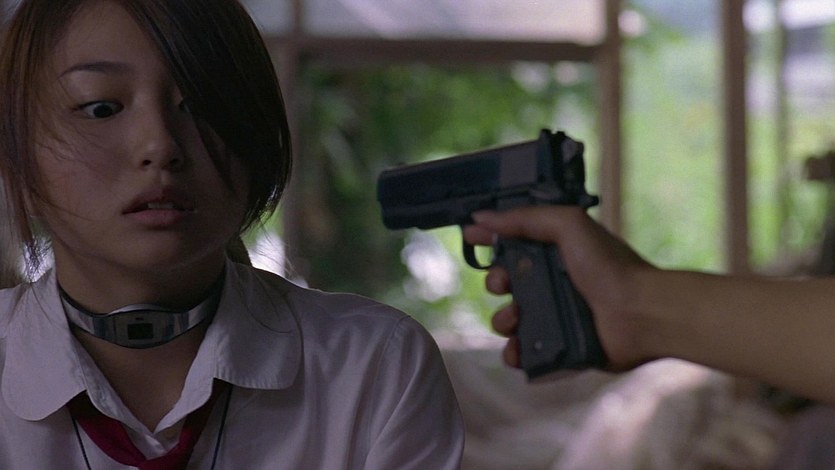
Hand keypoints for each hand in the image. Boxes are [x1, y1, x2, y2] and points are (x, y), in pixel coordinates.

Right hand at [463, 206, 655, 370]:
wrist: (641, 313)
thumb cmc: (608, 266)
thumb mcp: (568, 225)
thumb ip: (524, 218)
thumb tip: (482, 216)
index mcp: (556, 252)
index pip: (514, 244)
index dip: (491, 241)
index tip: (471, 238)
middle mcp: (554, 283)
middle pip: (507, 284)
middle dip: (496, 283)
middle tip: (504, 285)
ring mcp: (557, 316)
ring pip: (511, 319)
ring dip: (502, 319)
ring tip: (514, 319)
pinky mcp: (561, 348)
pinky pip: (527, 352)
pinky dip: (515, 353)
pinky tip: (517, 350)